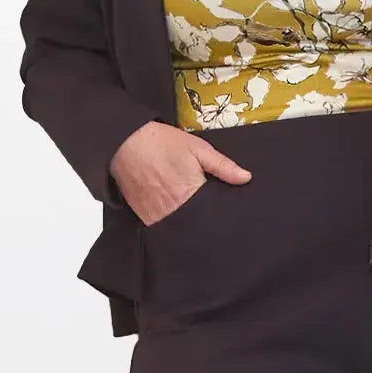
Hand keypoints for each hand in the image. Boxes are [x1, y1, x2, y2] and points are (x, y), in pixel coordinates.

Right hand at [110, 122, 251, 224]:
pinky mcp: (144, 216)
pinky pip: (161, 228)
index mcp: (190, 192)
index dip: (220, 215)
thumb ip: (223, 166)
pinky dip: (170, 224)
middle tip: (210, 217)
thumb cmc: (162, 143)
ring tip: (193, 216)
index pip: (213, 214)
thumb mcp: (198, 149)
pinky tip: (175, 216)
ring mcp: (157, 215)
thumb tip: (246, 178)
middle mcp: (173, 208)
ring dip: (187, 225)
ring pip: (179, 229)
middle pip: (196, 225)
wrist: (126, 143)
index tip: (226, 216)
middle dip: (205, 222)